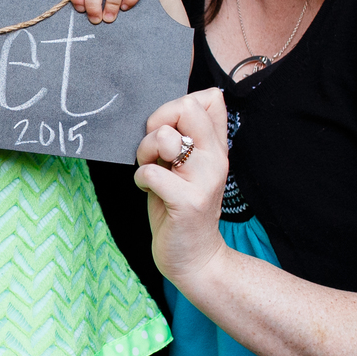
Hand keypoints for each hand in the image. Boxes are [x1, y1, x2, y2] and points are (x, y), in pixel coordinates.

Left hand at [134, 89, 229, 289]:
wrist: (196, 258)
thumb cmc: (181, 209)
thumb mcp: (189, 168)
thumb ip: (186, 139)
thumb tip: (167, 109)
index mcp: (216, 147)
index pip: (210, 97)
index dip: (178, 105)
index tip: (169, 129)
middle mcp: (215, 159)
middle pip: (187, 106)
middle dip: (158, 121)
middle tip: (155, 150)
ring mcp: (203, 180)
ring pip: (165, 138)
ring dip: (145, 151)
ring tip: (150, 169)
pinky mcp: (187, 202)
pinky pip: (150, 172)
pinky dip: (140, 178)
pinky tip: (147, 189)